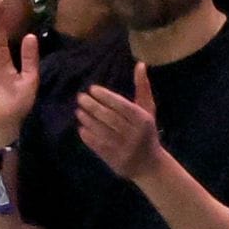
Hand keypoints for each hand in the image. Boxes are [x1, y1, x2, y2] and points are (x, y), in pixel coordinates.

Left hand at [76, 62, 162, 181]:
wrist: (149, 164)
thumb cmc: (147, 131)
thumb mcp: (148, 110)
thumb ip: (142, 87)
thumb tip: (140, 64)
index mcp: (143, 120)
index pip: (121, 105)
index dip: (105, 96)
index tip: (92, 89)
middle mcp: (133, 134)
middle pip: (109, 117)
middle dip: (92, 106)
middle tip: (80, 97)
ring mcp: (123, 148)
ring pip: (101, 131)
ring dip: (87, 120)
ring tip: (79, 111)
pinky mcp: (114, 159)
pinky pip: (98, 145)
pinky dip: (88, 136)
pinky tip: (82, 127)